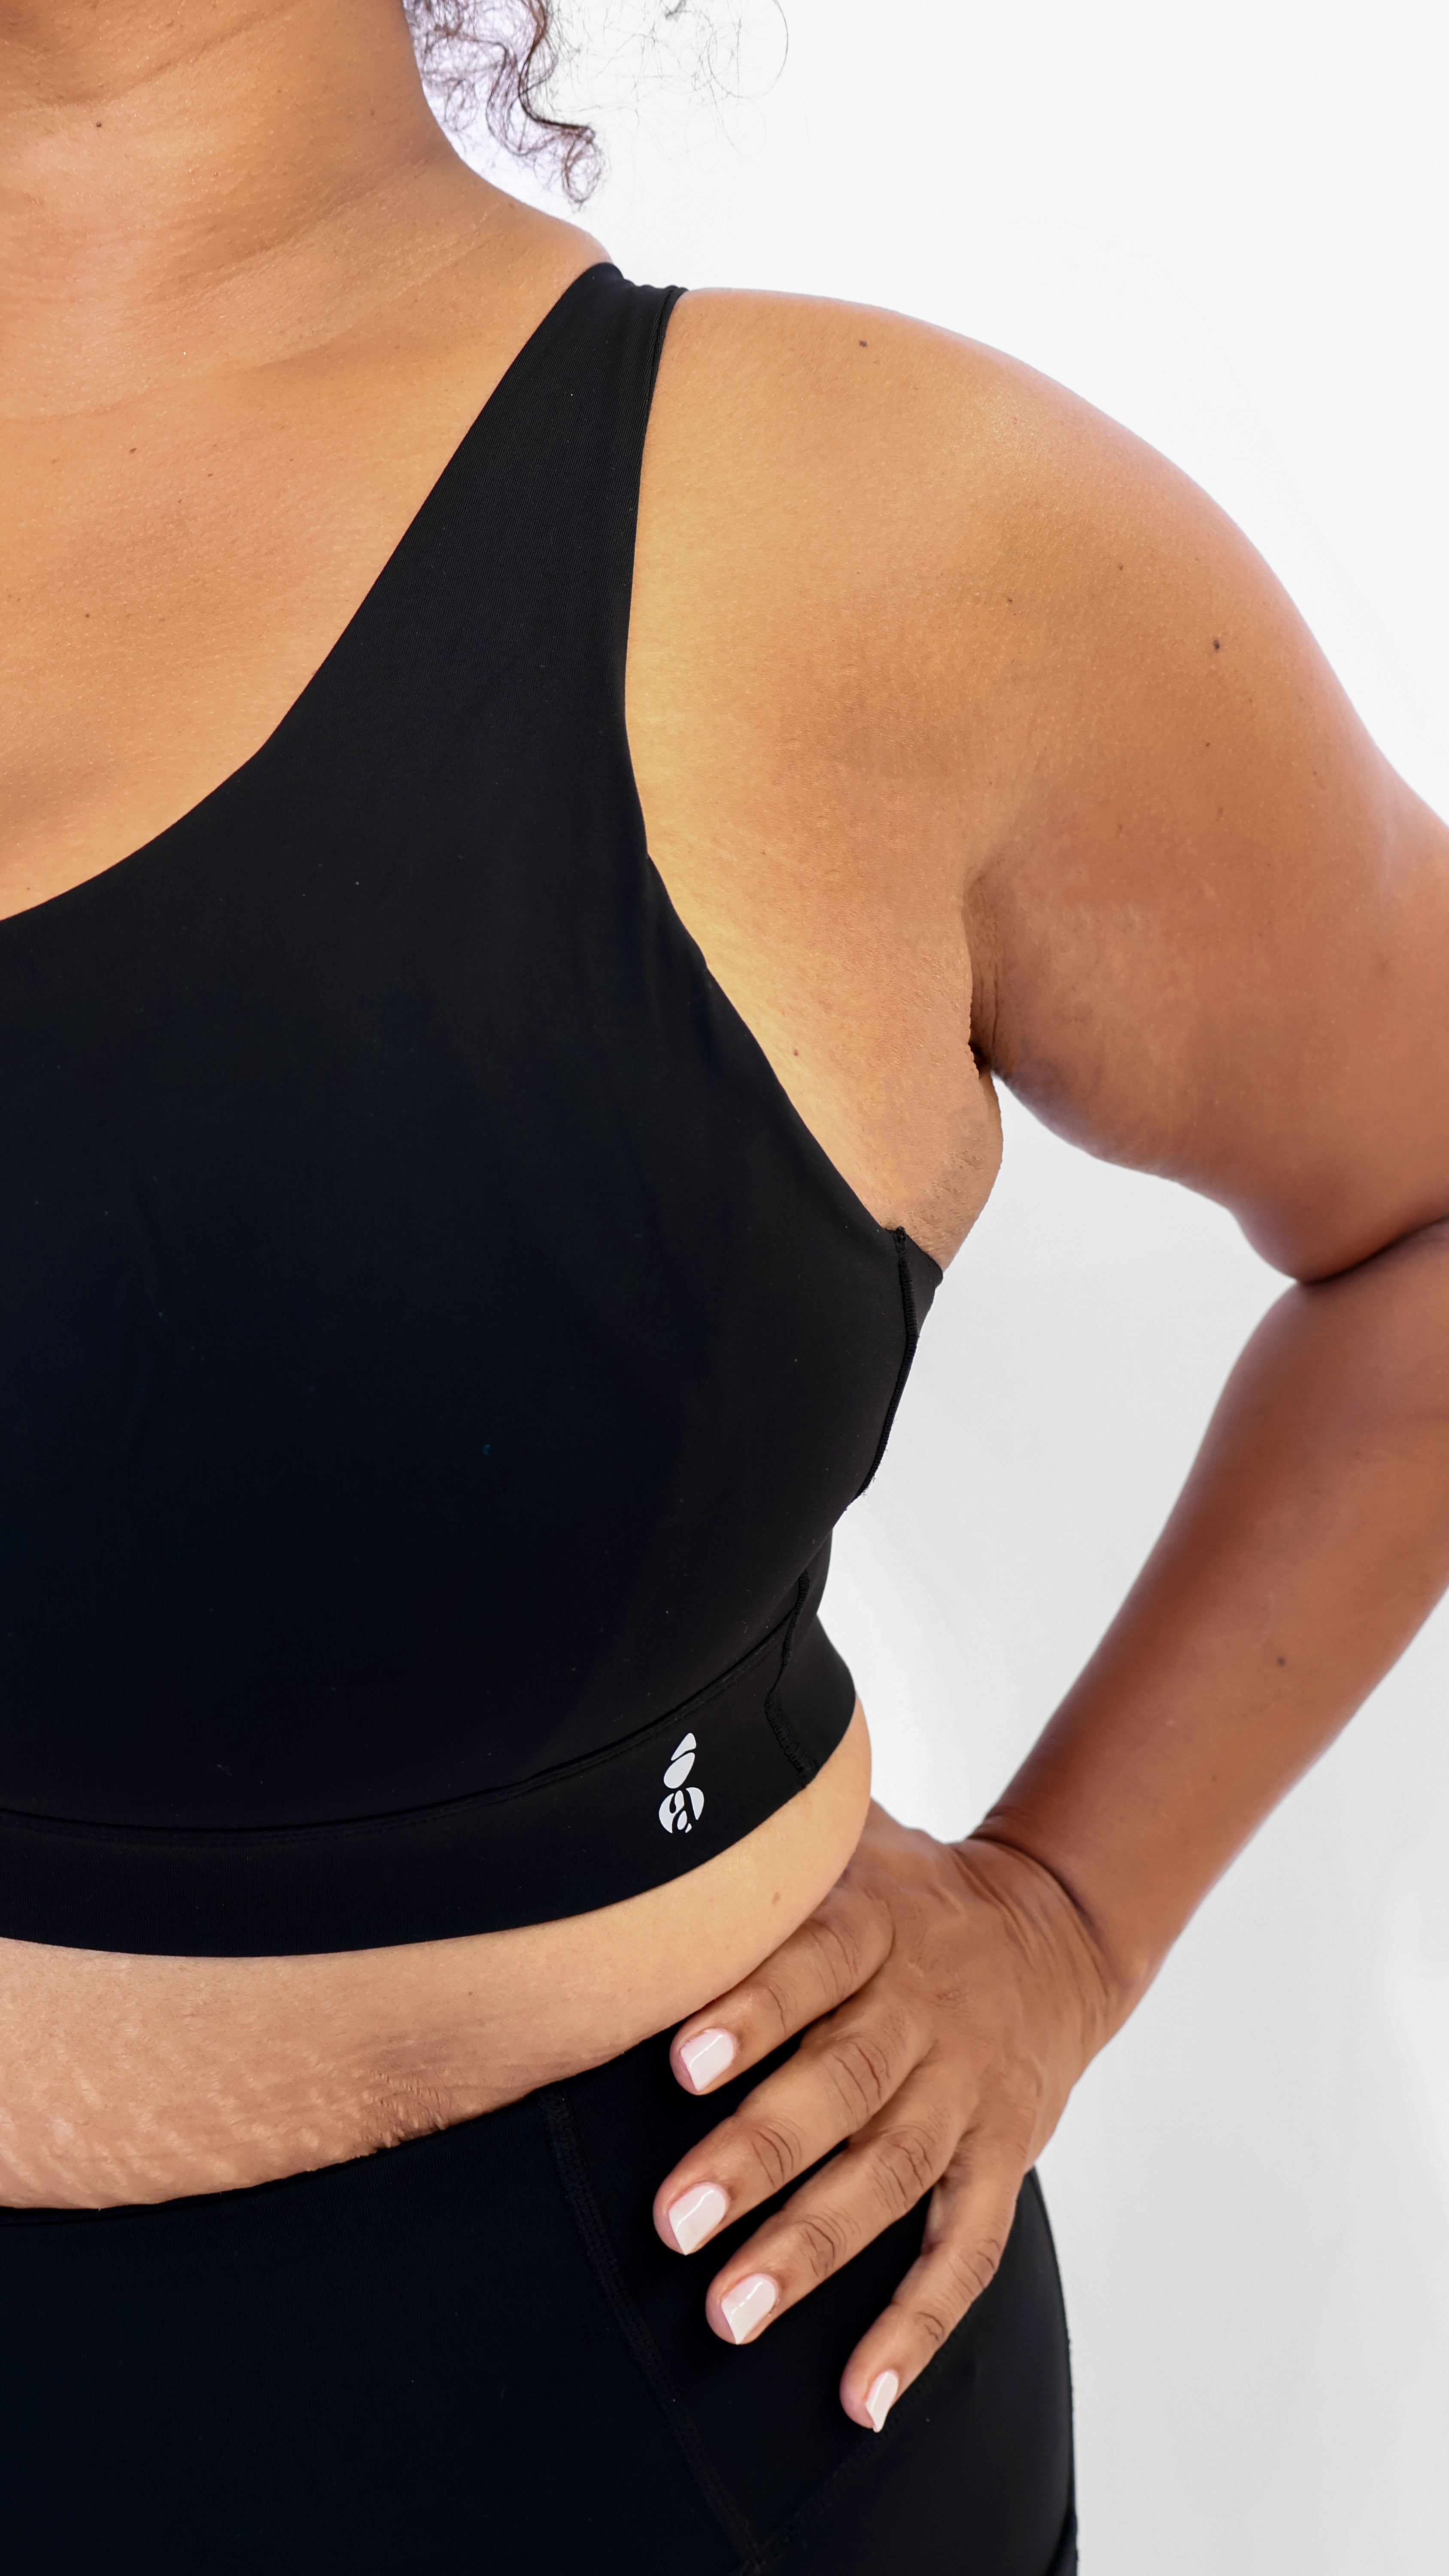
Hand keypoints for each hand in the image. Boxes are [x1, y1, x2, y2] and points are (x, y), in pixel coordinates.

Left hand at [651, 1803, 1115, 2428]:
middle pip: (842, 2084)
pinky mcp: (1005, 2155)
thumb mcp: (853, 1836)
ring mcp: (968, 2091)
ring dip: (811, 2249)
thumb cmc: (909, 1887)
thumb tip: (661, 1790)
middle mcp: (924, 2011)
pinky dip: (916, 2328)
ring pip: (890, 2176)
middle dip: (757, 2156)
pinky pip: (965, 2250)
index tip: (679, 2062)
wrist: (1058, 1921)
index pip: (810, 1965)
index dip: (750, 2013)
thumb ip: (775, 1829)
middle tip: (674, 2221)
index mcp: (878, 1925)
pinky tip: (863, 2397)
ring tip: (731, 2315)